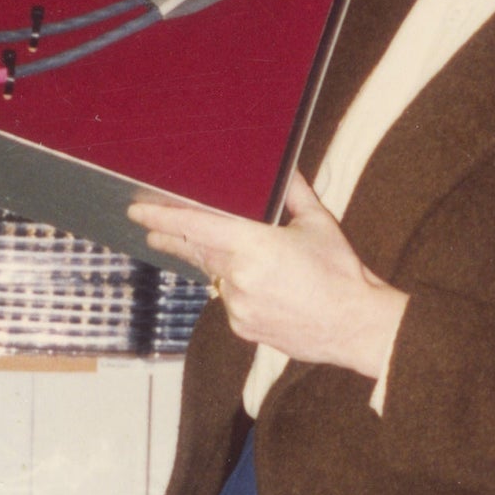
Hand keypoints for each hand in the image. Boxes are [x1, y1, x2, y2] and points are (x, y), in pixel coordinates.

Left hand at [129, 173, 407, 379]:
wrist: (355, 326)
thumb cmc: (340, 272)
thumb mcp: (318, 223)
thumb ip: (294, 193)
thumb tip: (284, 166)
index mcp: (254, 245)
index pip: (195, 227)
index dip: (162, 217)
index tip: (138, 210)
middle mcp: (239, 276)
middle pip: (196, 251)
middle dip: (173, 236)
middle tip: (148, 224)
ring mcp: (237, 305)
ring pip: (215, 276)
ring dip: (213, 261)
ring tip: (222, 251)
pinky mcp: (242, 327)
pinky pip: (230, 300)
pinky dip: (236, 288)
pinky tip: (260, 286)